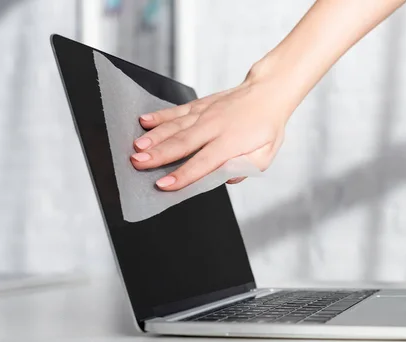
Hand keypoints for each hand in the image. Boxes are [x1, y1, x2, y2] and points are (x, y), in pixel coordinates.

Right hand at [130, 75, 292, 190]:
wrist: (268, 92)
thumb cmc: (267, 126)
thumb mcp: (267, 153)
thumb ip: (248, 167)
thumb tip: (228, 176)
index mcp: (232, 141)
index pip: (204, 162)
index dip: (183, 175)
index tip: (164, 185)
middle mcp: (215, 125)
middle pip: (183, 142)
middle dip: (158, 155)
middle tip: (137, 163)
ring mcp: (206, 113)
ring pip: (176, 126)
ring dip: (154, 136)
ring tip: (137, 146)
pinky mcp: (200, 105)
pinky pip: (177, 110)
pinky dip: (160, 115)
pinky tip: (144, 121)